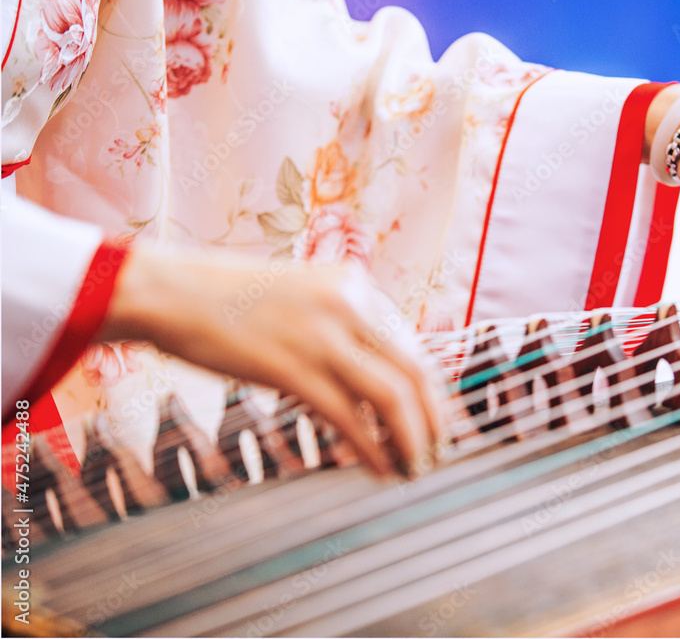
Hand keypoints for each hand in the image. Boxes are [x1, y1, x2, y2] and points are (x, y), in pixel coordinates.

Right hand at [99, 248, 444, 478]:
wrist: (170, 292)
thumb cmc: (231, 300)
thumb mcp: (303, 295)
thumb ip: (343, 324)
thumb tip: (378, 375)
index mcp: (354, 284)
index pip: (413, 345)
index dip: (429, 391)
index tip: (433, 419)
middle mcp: (348, 304)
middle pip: (415, 372)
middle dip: (432, 420)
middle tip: (435, 453)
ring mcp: (320, 335)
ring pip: (391, 397)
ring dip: (411, 440)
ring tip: (412, 468)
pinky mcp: (290, 368)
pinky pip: (349, 417)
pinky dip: (372, 448)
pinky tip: (378, 467)